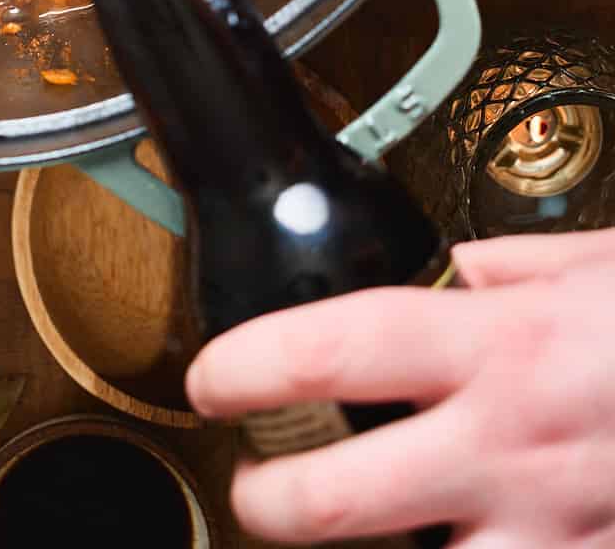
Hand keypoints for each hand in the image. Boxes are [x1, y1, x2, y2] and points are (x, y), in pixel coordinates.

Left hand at [186, 229, 614, 544]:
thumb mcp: (607, 261)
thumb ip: (522, 266)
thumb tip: (464, 272)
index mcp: (504, 345)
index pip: (336, 350)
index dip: (251, 367)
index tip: (208, 380)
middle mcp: (514, 445)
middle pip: (343, 501)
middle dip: (274, 505)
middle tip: (256, 492)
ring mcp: (562, 527)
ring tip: (363, 542)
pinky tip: (481, 547)